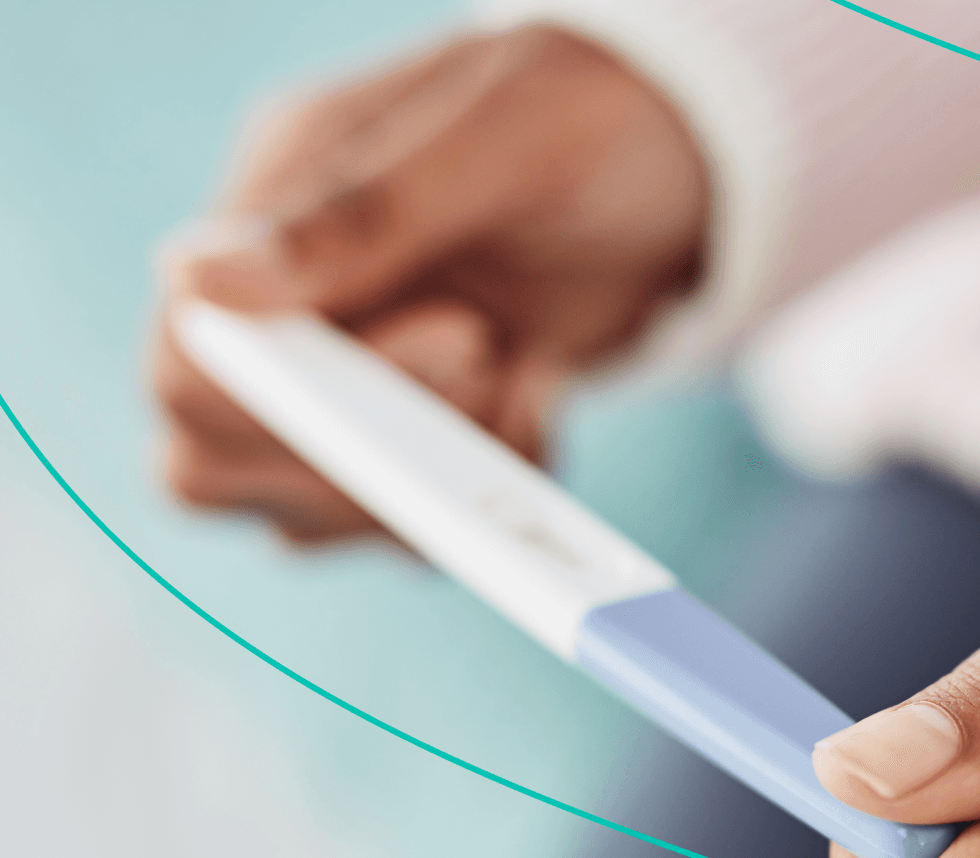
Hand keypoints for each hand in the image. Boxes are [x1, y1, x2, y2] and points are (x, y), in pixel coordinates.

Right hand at [150, 25, 706, 542]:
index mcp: (276, 207)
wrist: (692, 165)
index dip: (295, 400)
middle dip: (359, 460)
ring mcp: (352, 381)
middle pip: (214, 462)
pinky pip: (413, 528)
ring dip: (431, 488)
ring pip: (309, 513)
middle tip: (493, 360)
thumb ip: (364, 214)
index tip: (461, 334)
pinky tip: (545, 400)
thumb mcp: (502, 139)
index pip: (195, 360)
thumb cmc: (595, 116)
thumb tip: (201, 281)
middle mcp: (292, 306)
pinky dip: (492, 497)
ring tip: (529, 371)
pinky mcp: (424, 434)